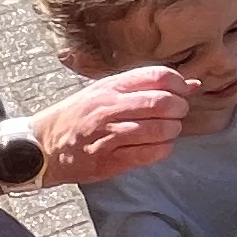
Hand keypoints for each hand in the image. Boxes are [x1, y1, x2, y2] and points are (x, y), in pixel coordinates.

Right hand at [33, 68, 189, 185]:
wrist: (43, 145)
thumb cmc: (81, 115)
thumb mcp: (108, 91)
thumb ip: (148, 87)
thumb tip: (193, 85)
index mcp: (111, 86)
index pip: (159, 76)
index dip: (179, 84)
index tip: (182, 93)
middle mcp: (109, 107)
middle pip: (162, 102)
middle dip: (180, 109)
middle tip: (178, 113)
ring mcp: (108, 135)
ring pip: (159, 129)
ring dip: (172, 131)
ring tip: (167, 131)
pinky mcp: (109, 160)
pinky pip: (149, 154)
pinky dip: (162, 150)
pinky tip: (158, 146)